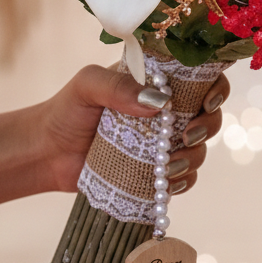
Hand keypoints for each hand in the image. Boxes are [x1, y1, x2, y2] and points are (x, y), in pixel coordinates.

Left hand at [35, 64, 229, 194]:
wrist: (46, 153)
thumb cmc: (66, 110)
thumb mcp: (87, 86)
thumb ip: (118, 87)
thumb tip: (160, 102)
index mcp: (156, 82)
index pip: (199, 78)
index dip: (215, 88)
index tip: (208, 101)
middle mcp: (165, 111)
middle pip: (208, 115)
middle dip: (208, 126)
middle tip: (187, 137)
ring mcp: (161, 143)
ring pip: (199, 148)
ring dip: (194, 157)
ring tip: (169, 166)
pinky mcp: (153, 173)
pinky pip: (183, 178)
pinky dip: (183, 181)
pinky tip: (168, 184)